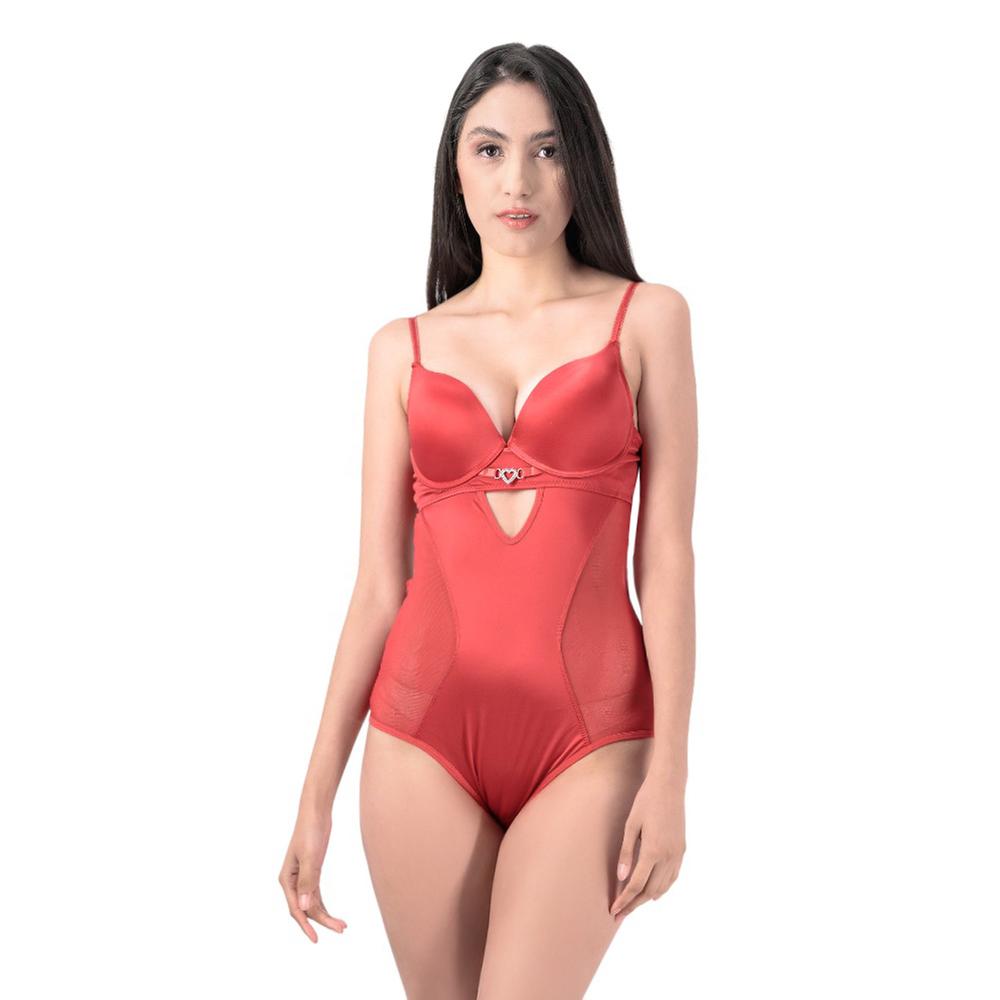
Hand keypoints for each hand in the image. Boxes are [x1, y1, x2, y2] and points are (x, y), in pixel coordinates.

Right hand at [278, 808, 346, 941]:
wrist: (316, 811)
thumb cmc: (310, 831)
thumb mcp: (310, 857)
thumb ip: (308, 881)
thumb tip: (305, 908)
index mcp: (286, 879)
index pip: (296, 909)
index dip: (306, 926)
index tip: (316, 939)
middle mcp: (291, 881)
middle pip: (305, 909)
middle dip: (322, 921)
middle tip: (341, 929)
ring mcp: (301, 877)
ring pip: (311, 904)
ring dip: (325, 915)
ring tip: (342, 926)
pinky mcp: (311, 872)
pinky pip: (315, 895)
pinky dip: (323, 905)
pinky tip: (333, 914)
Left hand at [609, 774, 685, 921]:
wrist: (670, 786)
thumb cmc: (646, 801)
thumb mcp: (631, 825)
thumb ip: (626, 853)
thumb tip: (621, 878)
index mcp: (652, 851)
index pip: (636, 885)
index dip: (624, 900)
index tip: (613, 910)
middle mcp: (668, 857)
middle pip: (650, 891)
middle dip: (634, 904)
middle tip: (619, 913)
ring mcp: (677, 855)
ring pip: (663, 887)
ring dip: (647, 898)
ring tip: (633, 903)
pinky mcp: (682, 850)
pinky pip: (672, 877)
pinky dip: (662, 887)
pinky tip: (653, 890)